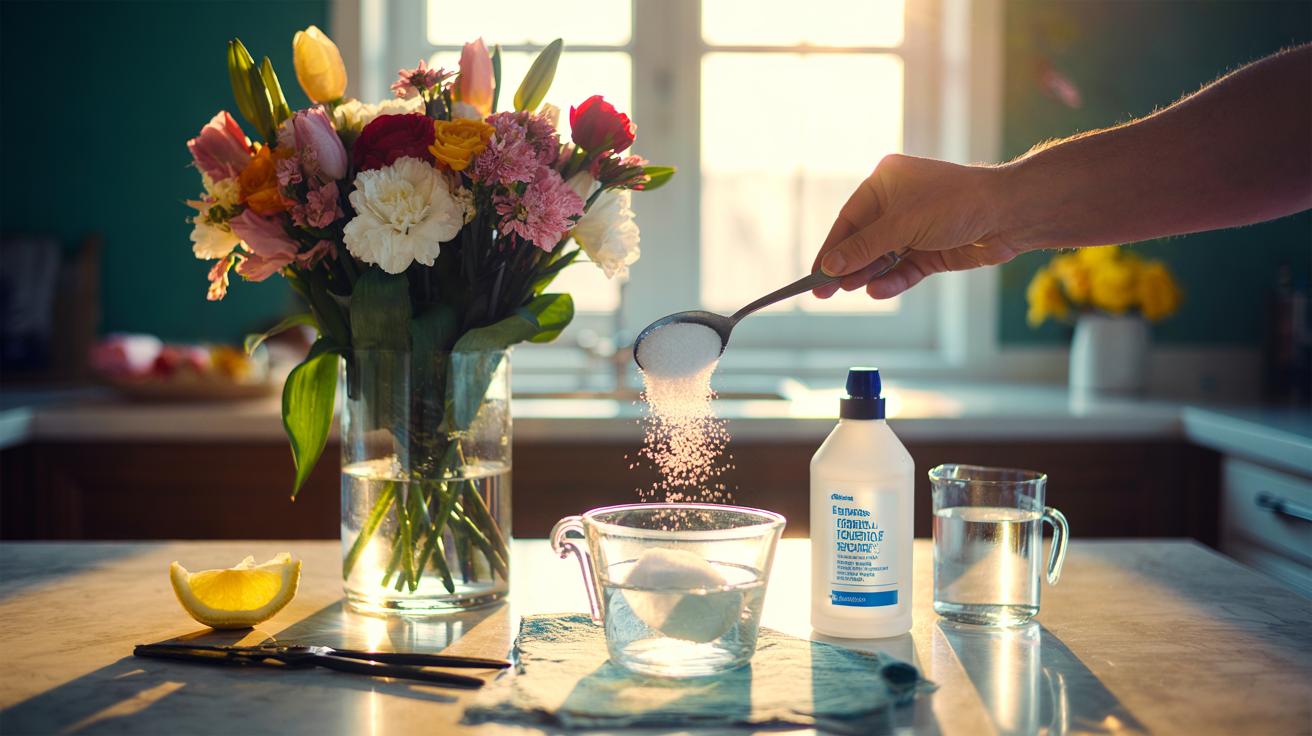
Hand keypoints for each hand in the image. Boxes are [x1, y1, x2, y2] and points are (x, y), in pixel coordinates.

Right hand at [811, 154, 1023, 298]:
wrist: (1009, 214)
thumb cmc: (955, 203)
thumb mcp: (901, 225)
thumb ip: (863, 248)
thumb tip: (830, 267)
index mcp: (886, 182)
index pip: (850, 219)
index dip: (832, 247)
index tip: (815, 274)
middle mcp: (898, 203)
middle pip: (864, 240)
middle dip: (848, 265)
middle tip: (825, 292)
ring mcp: (916, 228)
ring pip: (883, 257)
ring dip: (869, 274)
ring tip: (849, 291)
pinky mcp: (932, 250)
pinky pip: (904, 268)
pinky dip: (892, 280)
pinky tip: (877, 290)